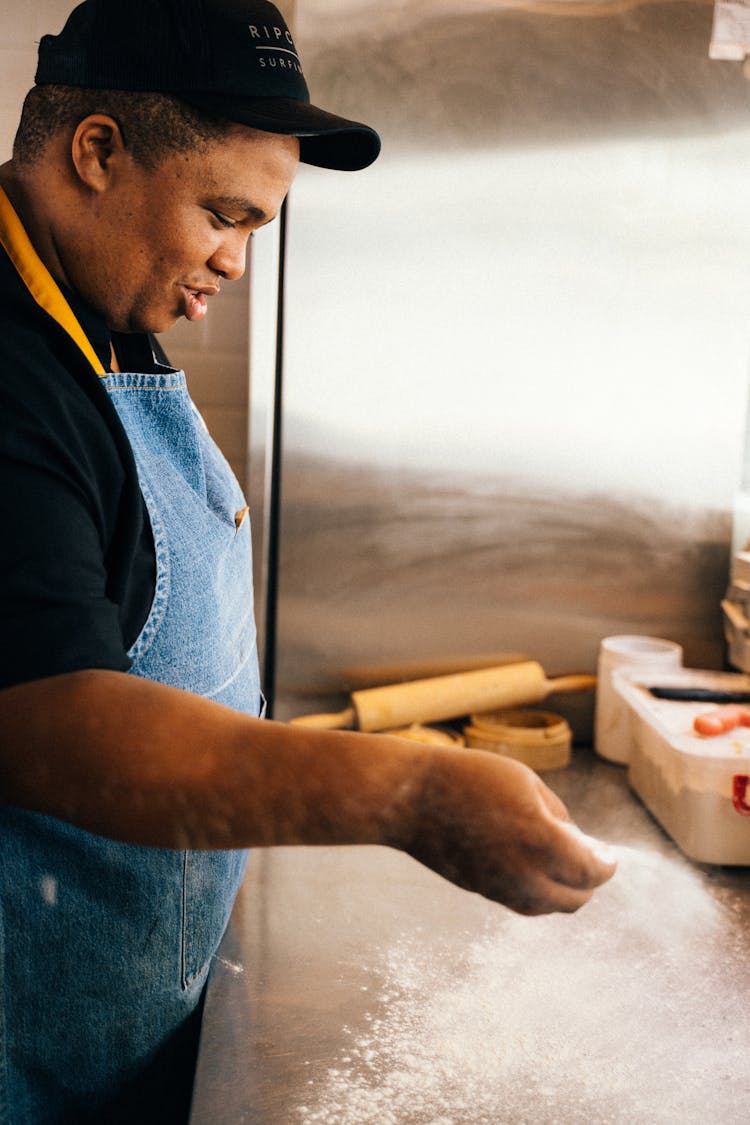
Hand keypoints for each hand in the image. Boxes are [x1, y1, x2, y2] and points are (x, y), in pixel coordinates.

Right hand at [401, 748, 616, 914]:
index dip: (606, 863)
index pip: (592, 870)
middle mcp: (524, 875)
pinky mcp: (481, 891)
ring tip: (560, 861)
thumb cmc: (469, 777)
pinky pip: (522, 903)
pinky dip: (537, 892)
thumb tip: (575, 840)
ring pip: (548, 906)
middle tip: (589, 857)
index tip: (608, 854)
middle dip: (588, 880)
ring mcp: (500, 889)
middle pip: (576, 898)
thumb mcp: (525, 782)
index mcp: (542, 842)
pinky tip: (532, 866)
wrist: (411, 799)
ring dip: (563, 890)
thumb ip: (557, 815)